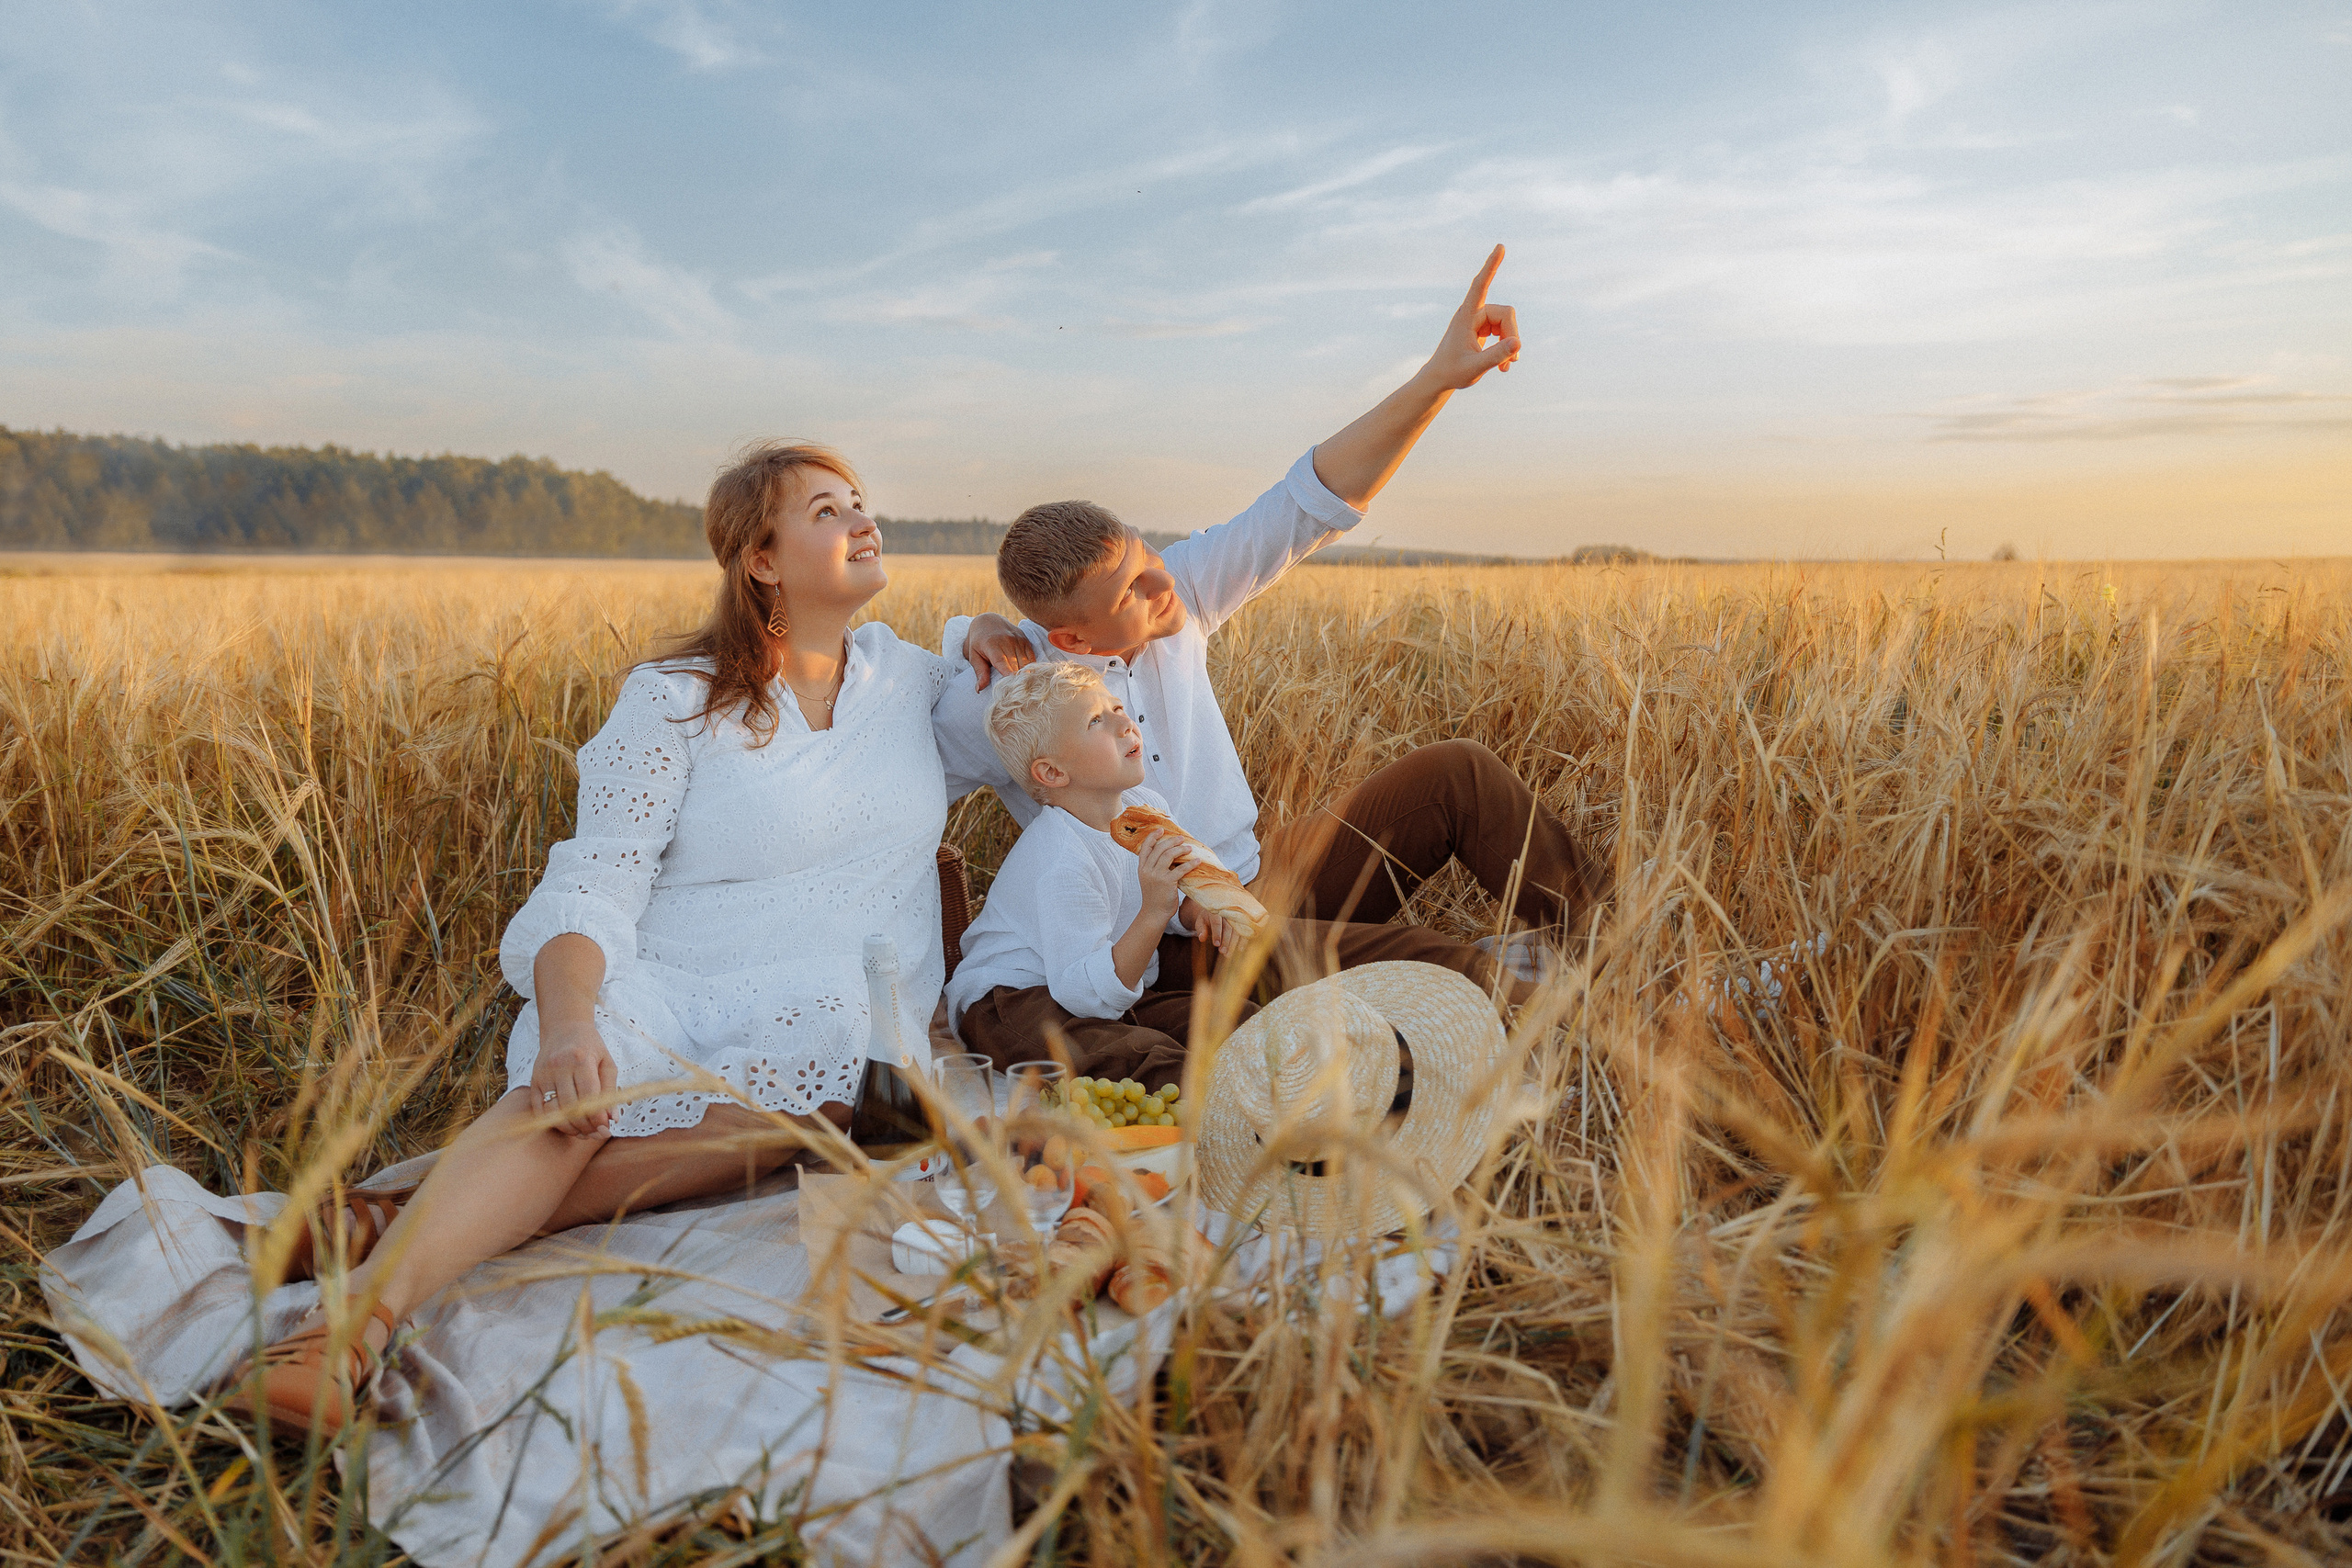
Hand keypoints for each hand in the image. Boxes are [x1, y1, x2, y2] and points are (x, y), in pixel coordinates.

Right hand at [531, 1016, 616, 1136]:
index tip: (606, 1129)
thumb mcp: (607, 1063)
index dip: (597, 1116)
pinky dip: (552, 1121)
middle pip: (571, 1106)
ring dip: (570, 1127)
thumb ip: (611, 1090)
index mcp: (581, 1059)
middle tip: (596, 1133)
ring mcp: (544, 1074)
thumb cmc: (590, 1047)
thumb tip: (613, 1119)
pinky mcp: (534, 1081)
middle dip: (585, 1125)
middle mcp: (559, 1066)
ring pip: (554, 1111)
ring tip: (584, 1132)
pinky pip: (539, 1109)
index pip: (589, 1095)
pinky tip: (567, 1125)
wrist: (564, 1029)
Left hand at [963, 612, 1036, 690]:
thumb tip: (979, 689)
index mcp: (992, 645)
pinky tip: (1028, 676)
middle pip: (1016, 666)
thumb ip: (979, 672)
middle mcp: (1007, 641)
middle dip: (1017, 681)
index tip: (1013, 687)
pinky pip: (1032, 657)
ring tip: (1024, 688)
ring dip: (1025, 676)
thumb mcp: (973, 656)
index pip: (1002, 662)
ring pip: (1026, 663)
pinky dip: (1030, 668)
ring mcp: (1018, 640)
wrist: (988, 621)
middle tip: (1016, 695)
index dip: (1009, 675)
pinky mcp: (1025, 640)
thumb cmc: (978, 642)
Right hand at [1134, 831, 1191, 920]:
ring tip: (1189, 848)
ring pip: (1168, 855)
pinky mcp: (1167, 882)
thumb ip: (1154, 868)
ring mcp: (1156, 876)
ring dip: (1181, 850)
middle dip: (1171, 841)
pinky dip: (1190, 864)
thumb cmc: (1154, 896)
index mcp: (1142, 868)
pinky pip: (1180, 869)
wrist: (1154, 913)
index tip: (1161, 830)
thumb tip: (1168, 854)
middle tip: (1181, 839)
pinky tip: (1197, 861)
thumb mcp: (1149, 880)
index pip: (1145, 848)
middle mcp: (1147, 870)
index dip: (1153, 837)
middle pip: (1159, 849)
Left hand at [1178, 895, 1239, 955]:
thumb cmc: (1207, 919)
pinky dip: (1243, 941)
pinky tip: (1240, 950)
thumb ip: (1201, 929)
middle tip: (1222, 952)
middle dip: (1226, 941)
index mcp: (1215, 912)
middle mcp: (1227, 913)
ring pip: (1237, 931)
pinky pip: (1244, 931)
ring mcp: (1236, 917)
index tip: (1216, 945)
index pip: (1217, 923)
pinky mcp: (1242, 922)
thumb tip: (1201, 938)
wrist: (1217, 911)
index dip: (1217, 934)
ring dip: (1233, 943)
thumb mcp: (1201, 922)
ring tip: (1228, 954)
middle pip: (1228, 928)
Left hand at [1420, 244, 1519, 390]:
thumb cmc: (1452, 373)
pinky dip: (1507, 349)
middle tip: (1511, 361)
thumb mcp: (1475, 368)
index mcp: (1466, 316)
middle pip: (1506, 314)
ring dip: (1510, 345)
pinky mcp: (1485, 329)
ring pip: (1509, 324)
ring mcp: (1480, 320)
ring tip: (1506, 367)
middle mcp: (1474, 314)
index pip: (1480, 286)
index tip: (1500, 247)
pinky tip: (1505, 367)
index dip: (1491, 267)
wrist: (1440, 379)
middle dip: (1512, 336)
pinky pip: (1506, 333)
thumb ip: (1496, 356)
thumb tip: (1518, 344)